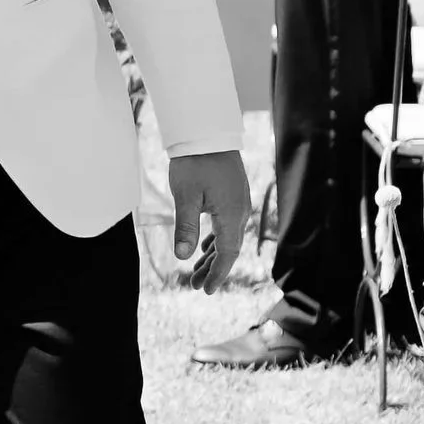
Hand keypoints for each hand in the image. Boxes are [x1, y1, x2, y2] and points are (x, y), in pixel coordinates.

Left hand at [169, 148, 251, 289]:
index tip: (206, 290)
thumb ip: (185, 228)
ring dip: (212, 255)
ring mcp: (238, 203)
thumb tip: (183, 257)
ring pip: (227, 237)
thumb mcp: (185, 196)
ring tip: (197, 271)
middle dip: (212, 268)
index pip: (227, 254)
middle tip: (195, 285)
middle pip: (228, 248)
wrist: (207, 133)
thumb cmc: (194, 163)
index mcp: (231, 215)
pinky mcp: (233, 196)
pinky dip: (215, 239)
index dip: (217, 274)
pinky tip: (204, 246)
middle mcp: (240, 212)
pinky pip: (227, 225)